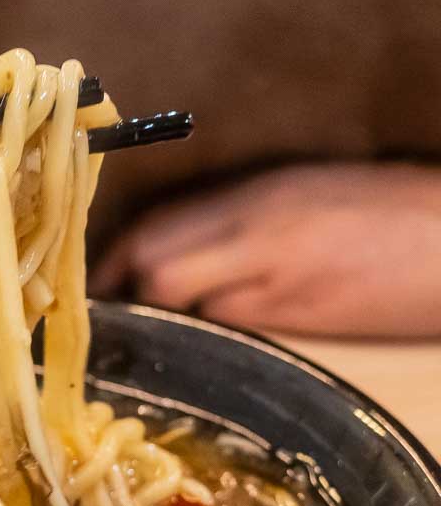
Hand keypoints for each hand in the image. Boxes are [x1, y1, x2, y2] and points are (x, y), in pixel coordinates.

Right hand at [91, 163, 440, 336]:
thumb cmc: (405, 288)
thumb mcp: (317, 319)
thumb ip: (240, 312)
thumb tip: (178, 315)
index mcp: (260, 248)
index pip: (160, 273)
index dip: (126, 303)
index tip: (107, 328)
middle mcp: (251, 204)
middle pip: (154, 233)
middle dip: (117, 269)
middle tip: (101, 305)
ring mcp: (266, 184)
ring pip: (176, 213)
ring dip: (142, 246)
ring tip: (128, 283)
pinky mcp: (283, 177)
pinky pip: (207, 202)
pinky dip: (180, 230)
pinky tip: (181, 255)